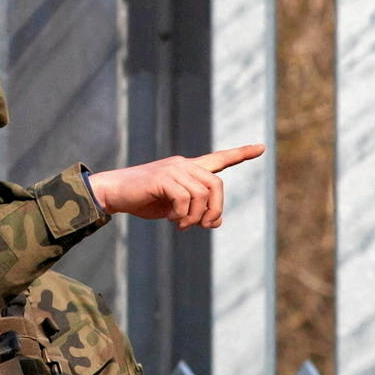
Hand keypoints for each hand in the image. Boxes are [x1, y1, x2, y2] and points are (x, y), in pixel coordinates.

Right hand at [85, 144, 264, 228]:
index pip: (219, 158)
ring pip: (203, 194)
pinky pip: (185, 199)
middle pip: (217, 184)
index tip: (261, 148)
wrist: (113, 193)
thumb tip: (215, 221)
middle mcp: (183, 164)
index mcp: (187, 168)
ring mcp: (173, 169)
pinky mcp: (162, 178)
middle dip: (215, 210)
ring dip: (196, 217)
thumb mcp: (174, 209)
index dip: (241, 154)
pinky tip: (172, 220)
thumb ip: (195, 211)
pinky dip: (183, 215)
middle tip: (204, 226)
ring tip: (181, 225)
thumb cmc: (143, 200)